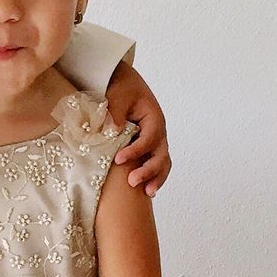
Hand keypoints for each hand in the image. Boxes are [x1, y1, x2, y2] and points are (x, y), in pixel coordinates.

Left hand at [106, 62, 170, 196]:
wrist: (122, 83)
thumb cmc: (121, 88)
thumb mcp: (118, 96)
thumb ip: (116, 113)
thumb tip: (113, 132)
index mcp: (153, 118)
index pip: (149, 138)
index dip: (136, 151)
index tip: (119, 160)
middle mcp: (158, 131)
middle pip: (161, 154)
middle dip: (149, 170)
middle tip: (132, 181)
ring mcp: (154, 141)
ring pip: (162, 162)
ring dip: (156, 177)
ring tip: (147, 193)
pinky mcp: (147, 148)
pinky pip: (154, 163)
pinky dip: (152, 176)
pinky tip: (145, 191)